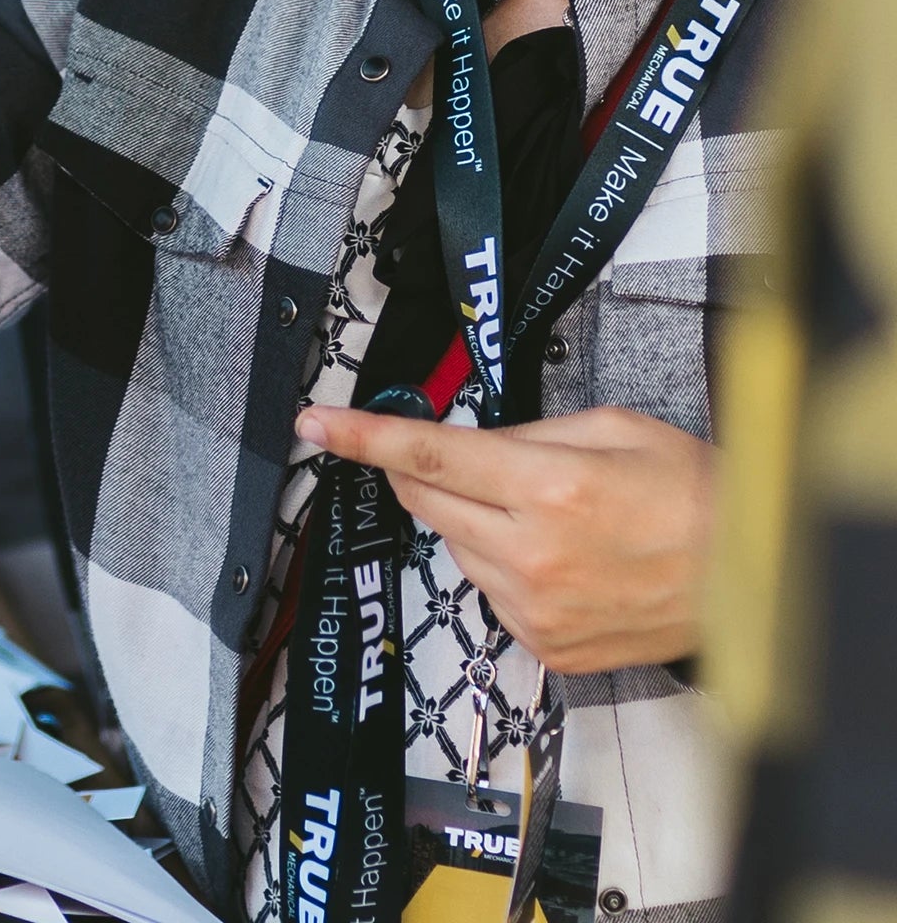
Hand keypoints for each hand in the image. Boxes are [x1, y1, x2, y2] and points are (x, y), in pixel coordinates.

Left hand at [296, 402, 714, 674]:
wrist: (753, 582)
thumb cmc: (691, 493)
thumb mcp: (609, 429)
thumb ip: (523, 434)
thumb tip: (461, 441)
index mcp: (547, 488)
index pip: (427, 456)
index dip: (362, 438)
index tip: (316, 424)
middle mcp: (531, 554)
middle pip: (426, 501)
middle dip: (417, 471)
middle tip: (451, 457)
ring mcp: (535, 608)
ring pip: (455, 546)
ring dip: (470, 519)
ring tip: (542, 512)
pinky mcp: (545, 646)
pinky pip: (488, 589)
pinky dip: (501, 562)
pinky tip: (555, 555)